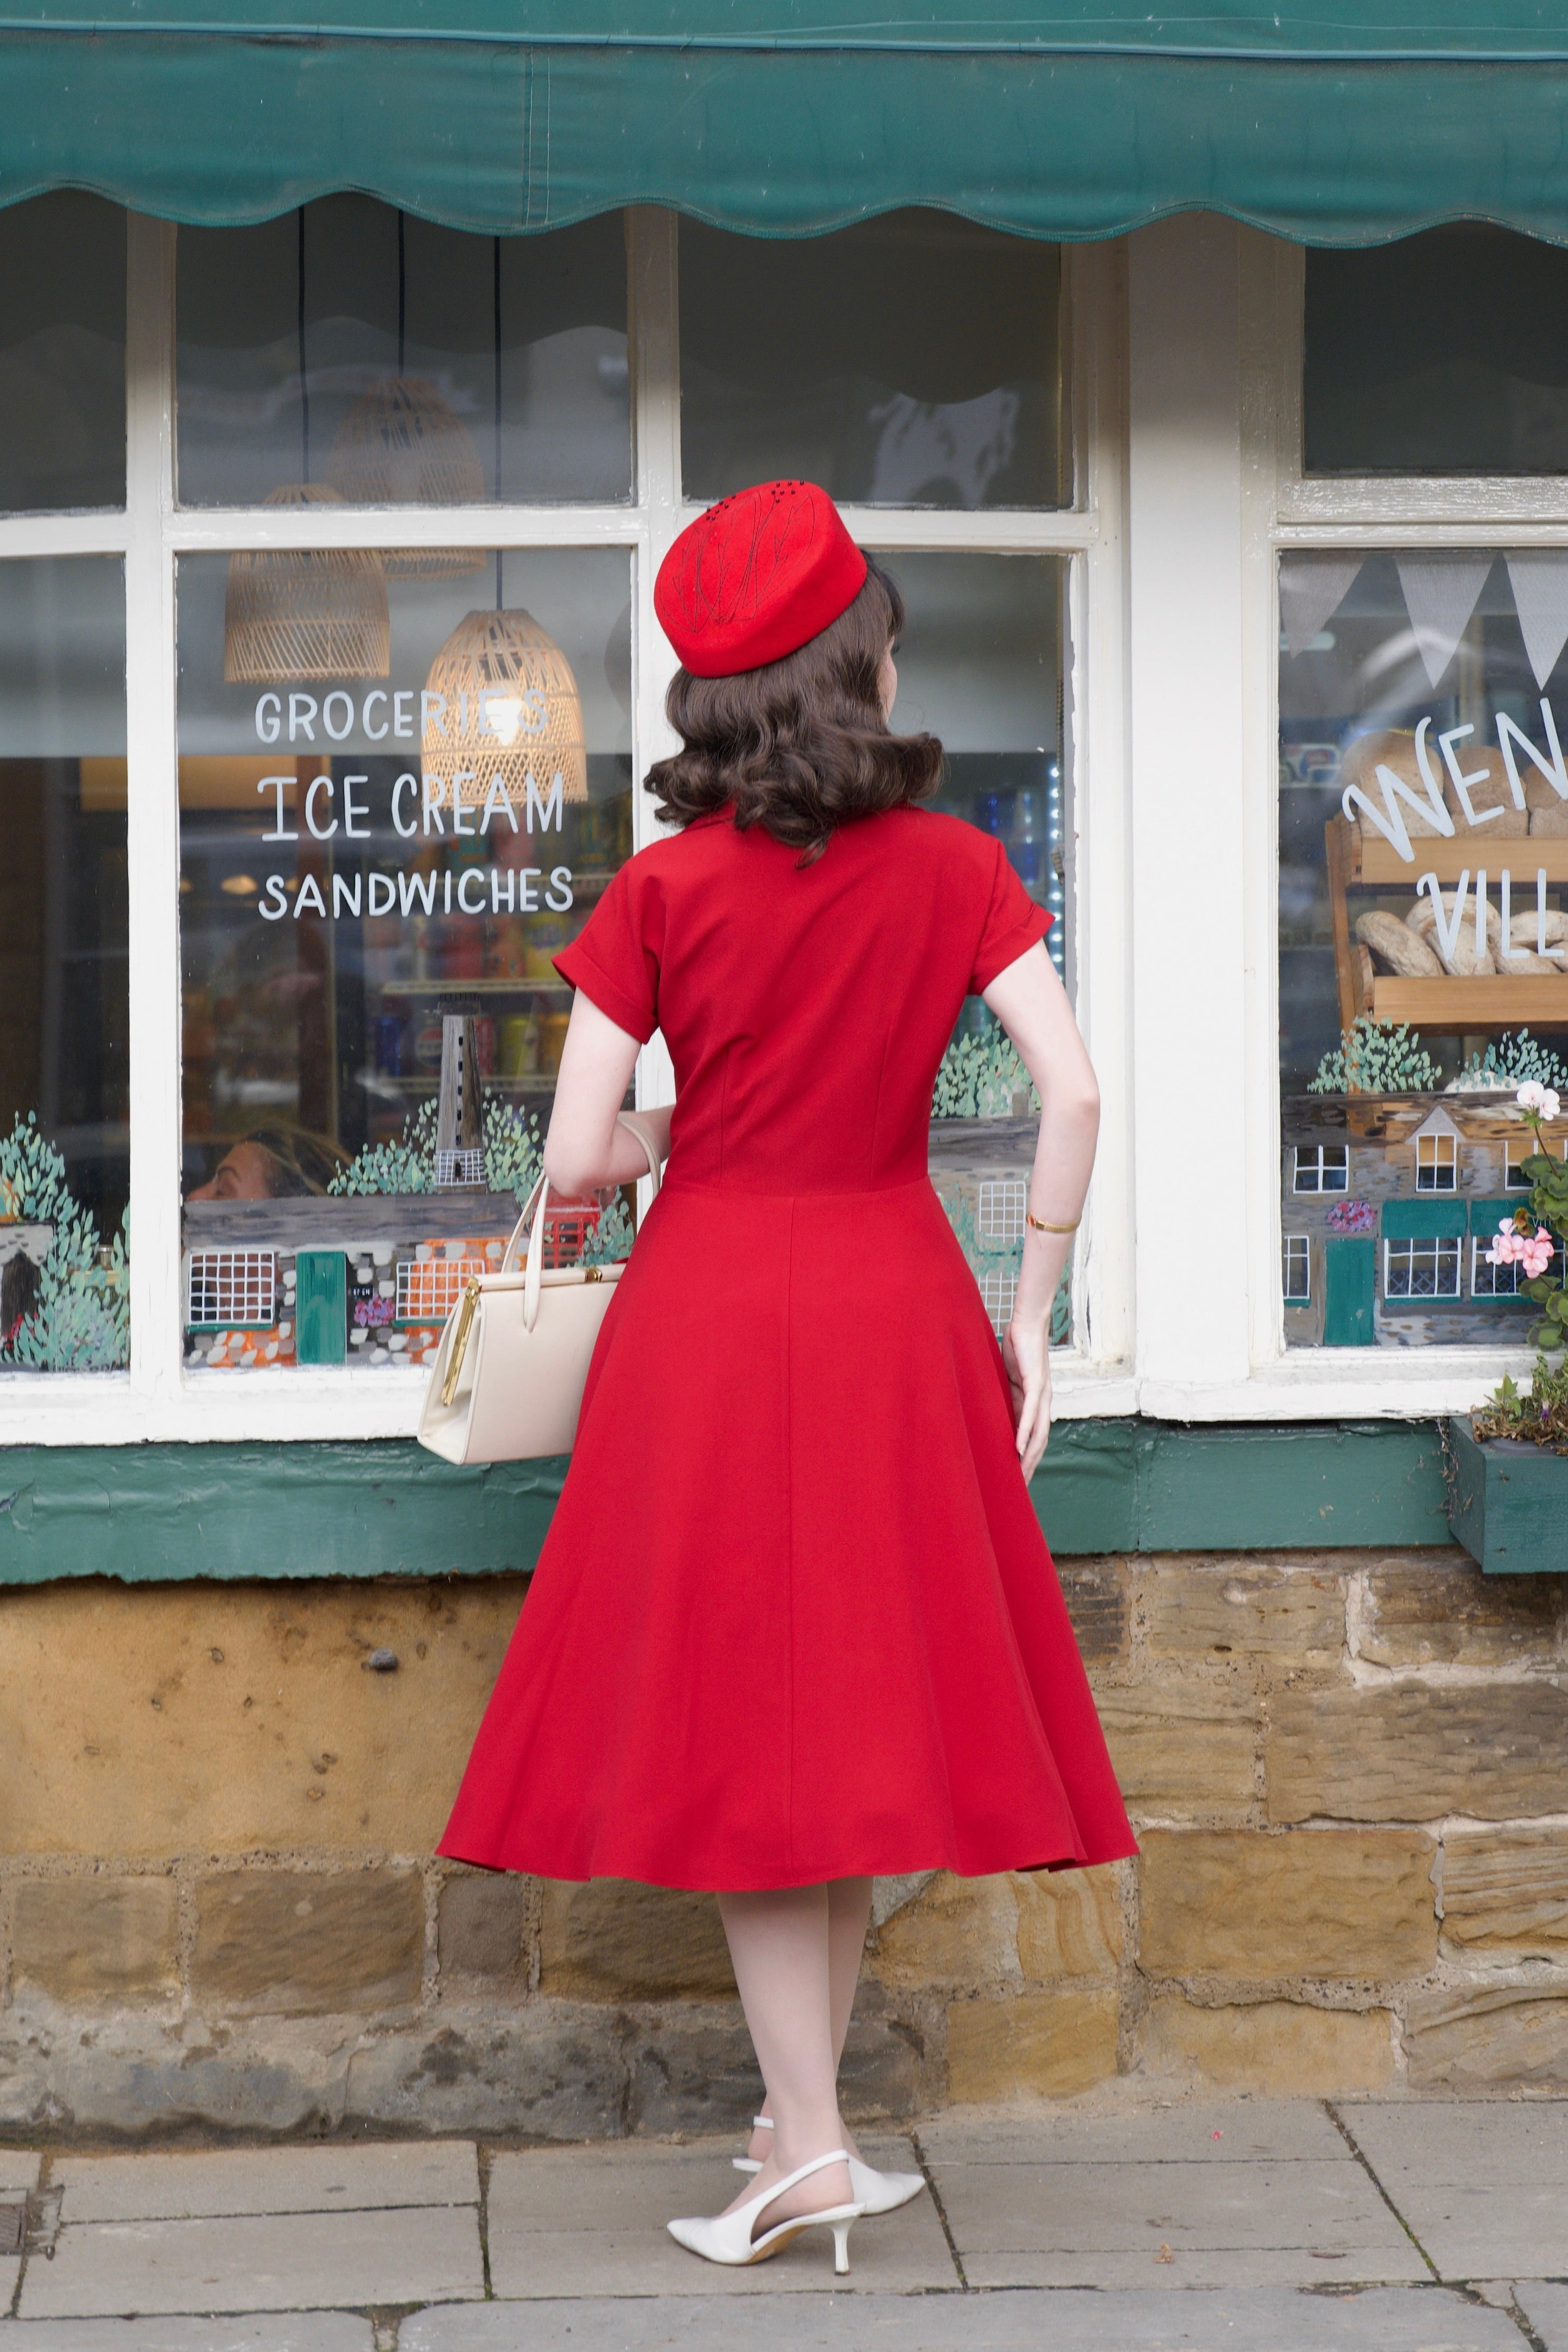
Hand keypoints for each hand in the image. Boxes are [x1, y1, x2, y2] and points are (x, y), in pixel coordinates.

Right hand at [1002, 1312, 1052, 1481]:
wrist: (1027, 1325)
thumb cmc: (1017, 1350)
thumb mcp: (1007, 1380)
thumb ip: (1004, 1397)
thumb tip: (991, 1414)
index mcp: (1035, 1403)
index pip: (1034, 1438)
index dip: (1028, 1459)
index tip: (1018, 1478)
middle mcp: (1043, 1403)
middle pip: (1039, 1443)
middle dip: (1030, 1466)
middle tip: (1020, 1488)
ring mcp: (1041, 1394)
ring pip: (1038, 1434)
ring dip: (1029, 1456)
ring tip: (1020, 1475)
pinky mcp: (1036, 1383)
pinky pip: (1030, 1414)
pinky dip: (1025, 1433)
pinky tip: (1018, 1448)